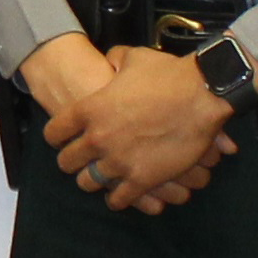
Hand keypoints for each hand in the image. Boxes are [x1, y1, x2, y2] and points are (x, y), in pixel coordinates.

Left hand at [42, 43, 239, 214]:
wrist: (203, 94)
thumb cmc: (169, 74)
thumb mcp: (133, 57)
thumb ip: (114, 61)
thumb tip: (109, 63)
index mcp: (89, 109)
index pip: (54, 133)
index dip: (58, 137)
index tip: (64, 139)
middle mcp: (97, 138)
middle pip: (67, 162)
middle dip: (73, 161)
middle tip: (82, 160)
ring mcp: (118, 161)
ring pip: (88, 183)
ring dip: (93, 180)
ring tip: (100, 178)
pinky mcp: (141, 179)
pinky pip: (118, 199)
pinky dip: (117, 199)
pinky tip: (120, 195)